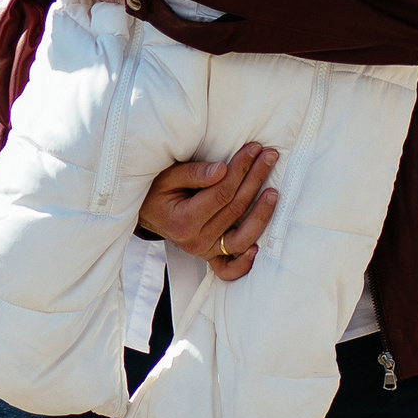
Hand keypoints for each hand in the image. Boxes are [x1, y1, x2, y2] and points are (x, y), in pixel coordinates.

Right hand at [137, 145, 279, 281]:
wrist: (144, 213)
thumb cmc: (154, 191)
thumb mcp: (167, 176)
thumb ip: (194, 174)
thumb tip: (223, 170)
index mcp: (184, 220)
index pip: (222, 193)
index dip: (240, 170)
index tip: (252, 149)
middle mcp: (195, 240)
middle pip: (235, 209)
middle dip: (254, 179)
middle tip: (269, 156)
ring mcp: (203, 252)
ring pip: (241, 238)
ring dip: (262, 215)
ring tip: (274, 193)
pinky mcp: (209, 257)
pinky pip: (229, 268)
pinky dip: (244, 263)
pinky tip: (258, 248)